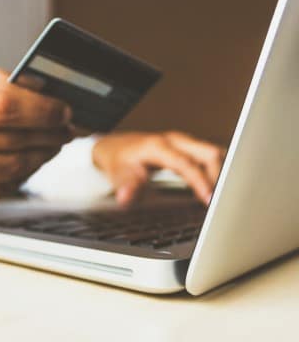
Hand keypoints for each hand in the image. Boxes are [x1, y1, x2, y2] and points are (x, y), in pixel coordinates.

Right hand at [0, 68, 71, 223]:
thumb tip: (37, 91)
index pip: (2, 104)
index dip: (42, 109)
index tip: (63, 110)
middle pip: (13, 138)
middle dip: (50, 133)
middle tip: (65, 129)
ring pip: (13, 167)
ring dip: (41, 155)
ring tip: (51, 145)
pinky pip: (1, 190)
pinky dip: (21, 176)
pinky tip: (26, 165)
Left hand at [93, 131, 225, 205]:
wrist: (116, 147)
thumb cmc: (118, 160)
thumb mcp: (118, 174)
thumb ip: (126, 186)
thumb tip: (125, 198)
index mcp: (159, 146)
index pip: (187, 164)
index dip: (200, 181)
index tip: (209, 199)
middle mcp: (174, 141)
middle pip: (209, 153)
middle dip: (220, 176)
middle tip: (222, 201)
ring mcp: (182, 143)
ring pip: (213, 153)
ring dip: (222, 172)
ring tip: (225, 196)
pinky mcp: (187, 148)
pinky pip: (209, 157)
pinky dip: (217, 170)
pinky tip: (218, 186)